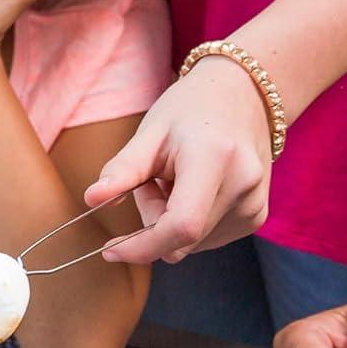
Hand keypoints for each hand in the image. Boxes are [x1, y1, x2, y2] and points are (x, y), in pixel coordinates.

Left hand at [83, 58, 270, 263]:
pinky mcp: (256, 217)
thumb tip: (90, 200)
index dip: (143, 246)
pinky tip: (193, 190)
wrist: (242, 97)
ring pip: (191, 243)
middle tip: (150, 182)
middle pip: (181, 238)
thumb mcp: (149, 133)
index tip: (110, 250)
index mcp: (214, 159)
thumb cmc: (189, 111)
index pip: (181, 226)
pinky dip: (188, 222)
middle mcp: (243, 186)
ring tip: (176, 180)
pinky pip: (207, 238)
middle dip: (151, 222)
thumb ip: (122, 169)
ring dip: (169, 222)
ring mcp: (254, 205)